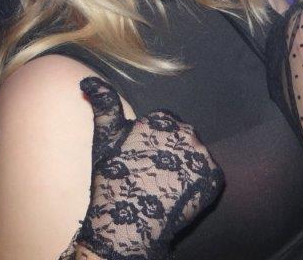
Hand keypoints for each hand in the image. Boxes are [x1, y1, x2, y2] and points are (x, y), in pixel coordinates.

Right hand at [64, 77, 224, 259]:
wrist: (129, 222)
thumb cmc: (115, 178)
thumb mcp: (106, 138)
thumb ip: (105, 105)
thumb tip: (88, 79)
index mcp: (163, 119)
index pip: (163, 126)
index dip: (150, 145)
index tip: (140, 160)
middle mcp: (187, 132)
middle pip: (182, 140)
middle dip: (170, 154)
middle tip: (152, 175)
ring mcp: (202, 154)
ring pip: (195, 156)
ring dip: (185, 168)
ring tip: (165, 185)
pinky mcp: (214, 176)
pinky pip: (208, 175)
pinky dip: (197, 184)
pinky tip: (180, 193)